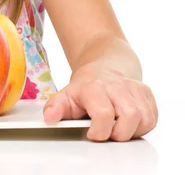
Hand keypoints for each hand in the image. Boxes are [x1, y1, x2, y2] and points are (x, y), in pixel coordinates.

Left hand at [43, 67, 157, 141]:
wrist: (101, 68)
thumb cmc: (84, 88)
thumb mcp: (66, 96)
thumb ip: (55, 108)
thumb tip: (49, 117)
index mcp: (94, 87)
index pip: (104, 113)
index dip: (100, 131)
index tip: (93, 133)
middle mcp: (116, 85)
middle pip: (130, 116)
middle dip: (119, 133)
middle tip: (108, 131)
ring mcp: (133, 87)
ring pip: (144, 118)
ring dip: (132, 130)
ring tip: (118, 126)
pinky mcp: (146, 92)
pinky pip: (152, 117)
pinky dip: (143, 125)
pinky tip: (128, 121)